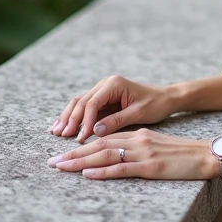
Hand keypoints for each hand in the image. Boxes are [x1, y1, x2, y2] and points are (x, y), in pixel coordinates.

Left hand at [47, 129, 218, 180]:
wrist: (207, 154)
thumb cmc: (184, 154)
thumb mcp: (156, 146)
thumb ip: (136, 148)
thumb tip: (114, 157)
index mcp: (138, 134)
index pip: (104, 137)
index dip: (82, 145)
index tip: (63, 153)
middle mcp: (137, 140)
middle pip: (99, 145)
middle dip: (73, 153)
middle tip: (53, 162)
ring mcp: (143, 152)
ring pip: (105, 155)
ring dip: (80, 162)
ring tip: (61, 167)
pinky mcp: (151, 166)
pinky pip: (122, 168)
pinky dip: (103, 171)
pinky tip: (88, 174)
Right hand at [49, 74, 177, 141]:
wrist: (166, 97)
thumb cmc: (155, 104)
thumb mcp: (138, 113)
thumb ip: (116, 121)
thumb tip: (94, 131)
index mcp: (114, 84)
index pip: (93, 103)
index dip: (84, 121)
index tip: (79, 138)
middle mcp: (106, 84)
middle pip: (81, 101)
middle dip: (70, 119)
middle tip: (60, 135)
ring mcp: (103, 90)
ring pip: (79, 103)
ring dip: (67, 117)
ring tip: (55, 131)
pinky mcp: (103, 99)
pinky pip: (85, 107)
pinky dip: (74, 116)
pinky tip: (63, 125)